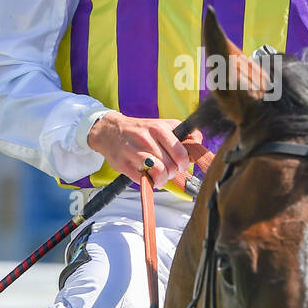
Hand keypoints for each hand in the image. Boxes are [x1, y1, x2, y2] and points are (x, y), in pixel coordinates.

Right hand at [87, 113, 202, 187]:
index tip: (181, 164)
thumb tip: (198, 142)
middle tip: (169, 169)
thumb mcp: (162, 125)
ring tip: (160, 174)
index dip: (185, 163)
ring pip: (160, 173)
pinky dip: (150, 182)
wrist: (109, 130)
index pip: (181, 152)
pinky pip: (144, 180)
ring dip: (163, 178)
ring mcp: (134, 151)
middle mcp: (146, 138)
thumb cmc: (140, 130)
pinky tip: (149, 176)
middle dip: (173, 171)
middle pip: (172, 165)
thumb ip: (182, 133)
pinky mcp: (124, 164)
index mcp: (159, 128)